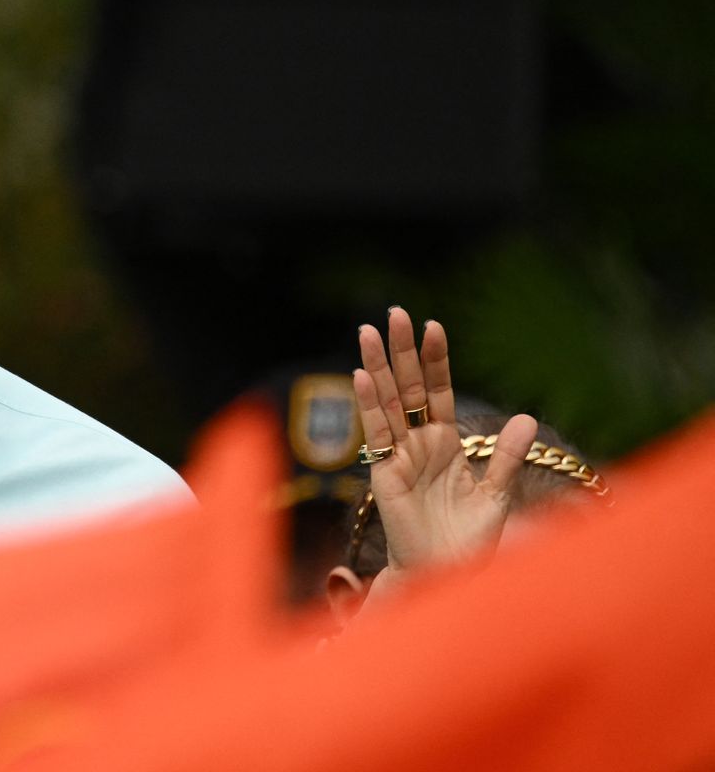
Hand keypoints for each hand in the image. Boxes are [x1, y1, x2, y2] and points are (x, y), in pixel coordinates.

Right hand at [353, 307, 537, 574]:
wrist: (446, 576)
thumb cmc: (469, 541)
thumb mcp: (497, 494)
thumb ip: (505, 456)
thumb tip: (526, 416)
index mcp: (446, 444)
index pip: (437, 392)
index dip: (435, 361)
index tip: (434, 326)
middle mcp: (419, 443)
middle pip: (407, 387)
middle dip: (401, 350)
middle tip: (393, 312)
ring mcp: (399, 456)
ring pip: (386, 402)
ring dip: (377, 366)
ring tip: (368, 331)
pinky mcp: (385, 474)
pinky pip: (376, 433)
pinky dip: (368, 405)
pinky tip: (362, 376)